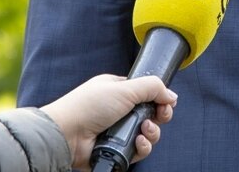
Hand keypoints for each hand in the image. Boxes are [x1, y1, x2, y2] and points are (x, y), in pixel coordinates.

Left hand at [40, 74, 176, 169]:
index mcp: (118, 91)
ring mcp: (117, 131)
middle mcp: (119, 111)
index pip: (147, 94)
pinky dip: (141, 148)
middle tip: (158, 117)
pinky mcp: (116, 149)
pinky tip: (137, 143)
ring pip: (147, 135)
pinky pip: (137, 151)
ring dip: (151, 134)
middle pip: (151, 116)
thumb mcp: (124, 88)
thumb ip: (152, 88)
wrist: (67, 134)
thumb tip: (172, 95)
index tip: (166, 103)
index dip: (159, 100)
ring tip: (143, 131)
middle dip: (159, 118)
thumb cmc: (87, 106)